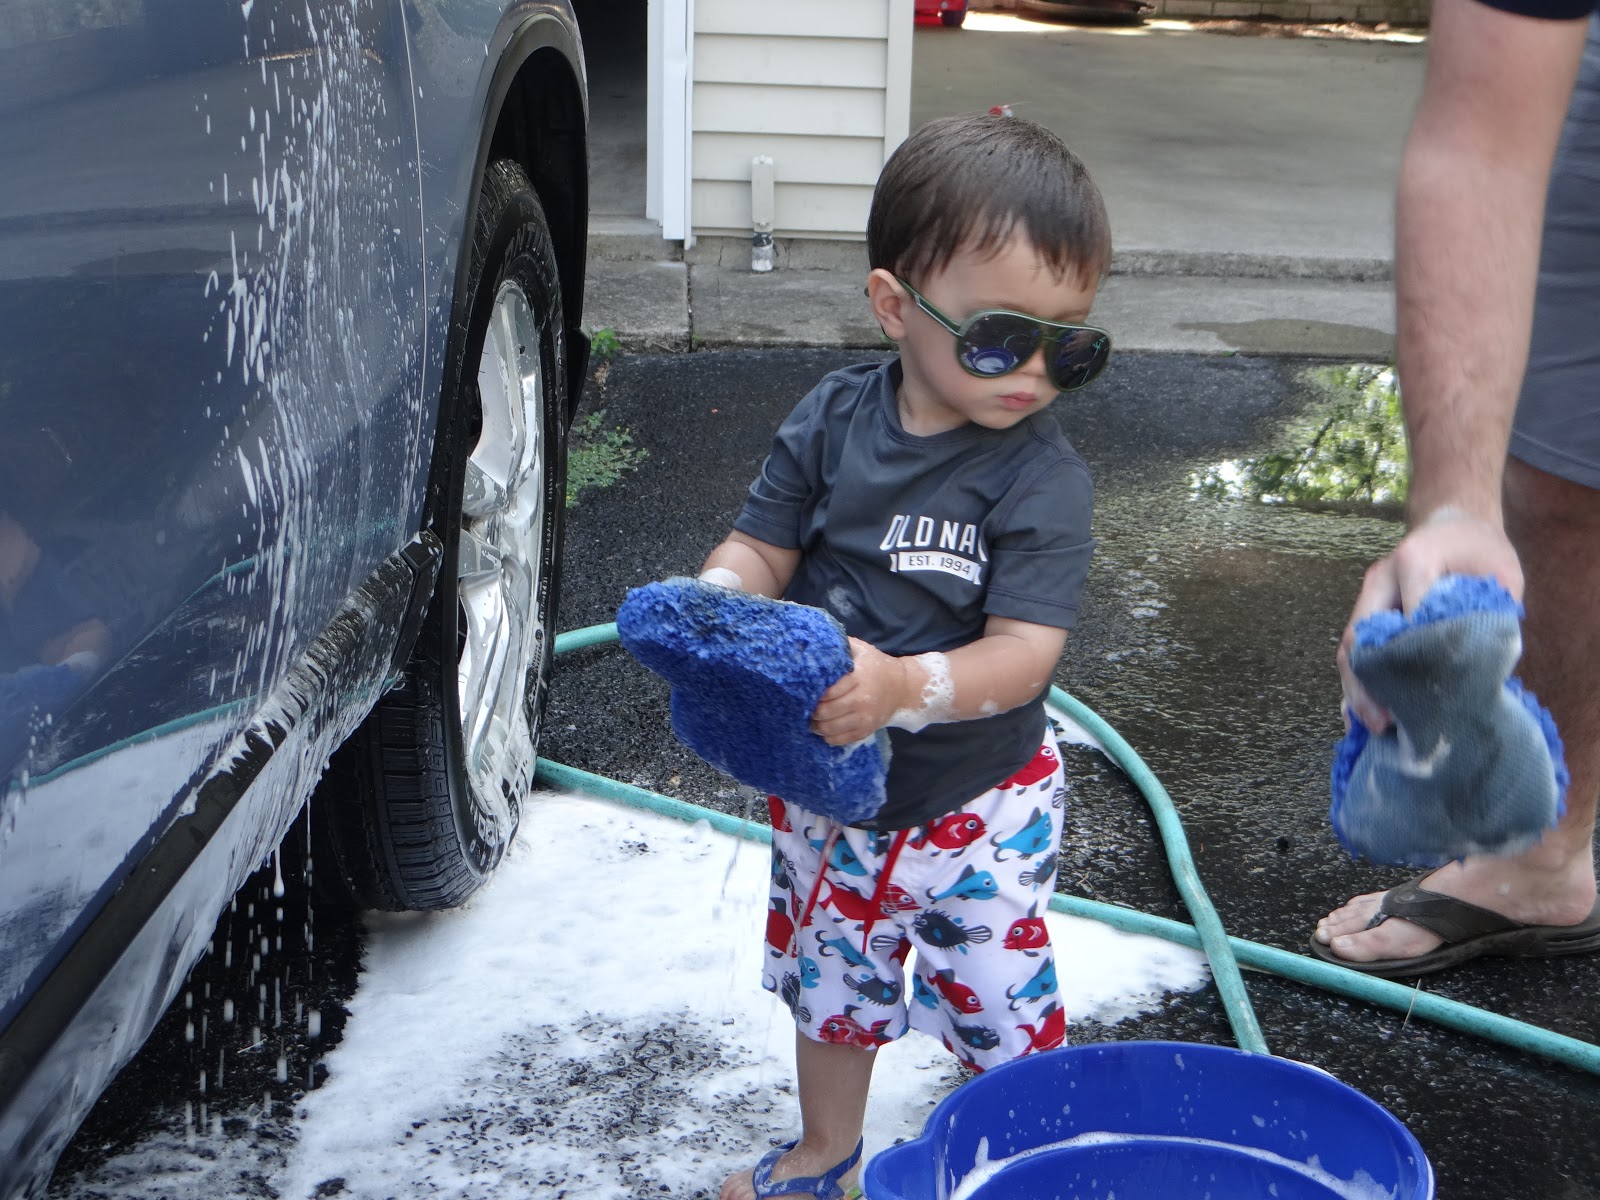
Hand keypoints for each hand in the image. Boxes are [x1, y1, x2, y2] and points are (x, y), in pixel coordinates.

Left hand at [810, 637, 909, 745]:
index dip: (814, 694)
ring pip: (831, 729)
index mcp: (859, 678)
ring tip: (812, 720)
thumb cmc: (877, 666)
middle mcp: (862, 700)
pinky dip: (828, 737)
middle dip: (812, 711)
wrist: (903, 687)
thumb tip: (816, 641)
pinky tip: (824, 729)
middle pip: (827, 712)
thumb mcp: (862, 650)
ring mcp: (865, 718)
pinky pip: (841, 740)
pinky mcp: (866, 730)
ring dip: (816, 726)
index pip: (829, 691)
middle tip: (806, 707)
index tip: (807, 692)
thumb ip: (842, 646)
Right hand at [1337, 506, 1522, 731]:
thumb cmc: (1480, 550)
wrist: (1452, 525)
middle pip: (1362, 634)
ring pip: (1350, 646)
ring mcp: (1368, 595)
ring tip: (1374, 725)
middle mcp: (1381, 578)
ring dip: (1357, 688)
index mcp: (1414, 560)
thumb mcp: (1502, 573)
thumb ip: (1492, 613)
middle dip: (1369, 682)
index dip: (1413, 656)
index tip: (1428, 694)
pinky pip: (1355, 650)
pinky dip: (1358, 682)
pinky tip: (1363, 713)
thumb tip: (1482, 668)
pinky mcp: (1367, 611)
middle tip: (1385, 721)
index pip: (1407, 614)